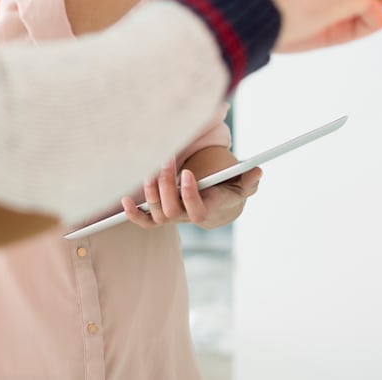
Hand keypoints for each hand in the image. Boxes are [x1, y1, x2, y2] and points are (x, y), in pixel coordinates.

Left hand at [120, 163, 263, 230]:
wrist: (216, 207)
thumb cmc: (228, 191)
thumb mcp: (243, 185)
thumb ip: (250, 181)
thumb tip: (257, 171)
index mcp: (208, 209)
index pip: (197, 211)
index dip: (189, 195)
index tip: (187, 173)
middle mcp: (187, 216)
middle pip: (172, 210)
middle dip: (166, 185)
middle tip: (166, 160)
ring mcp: (172, 217)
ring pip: (157, 212)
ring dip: (151, 191)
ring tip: (150, 168)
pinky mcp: (160, 216)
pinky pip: (145, 221)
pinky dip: (133, 214)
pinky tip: (124, 201)